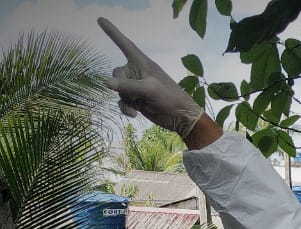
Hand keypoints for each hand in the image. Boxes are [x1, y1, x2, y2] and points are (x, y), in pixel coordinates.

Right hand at [98, 18, 204, 136]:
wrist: (180, 117)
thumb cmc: (170, 97)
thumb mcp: (149, 89)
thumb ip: (128, 85)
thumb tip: (107, 83)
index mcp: (142, 63)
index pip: (124, 43)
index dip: (112, 32)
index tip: (100, 19)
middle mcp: (137, 72)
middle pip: (116, 74)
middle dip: (122, 86)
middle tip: (137, 95)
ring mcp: (135, 86)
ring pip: (117, 89)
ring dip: (126, 99)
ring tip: (140, 105)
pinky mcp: (135, 99)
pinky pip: (121, 101)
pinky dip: (125, 108)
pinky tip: (134, 114)